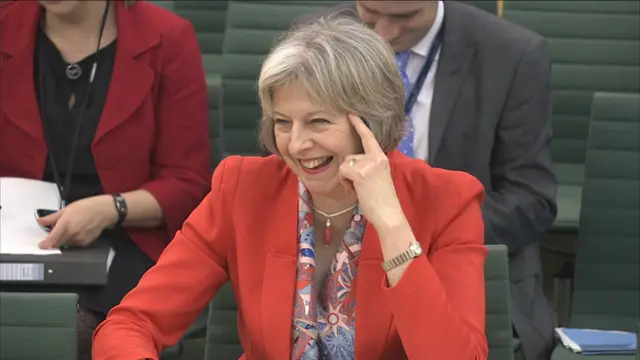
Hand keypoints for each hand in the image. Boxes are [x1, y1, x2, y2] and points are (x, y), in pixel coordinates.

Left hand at [38, 195, 117, 248]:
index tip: (41, 245)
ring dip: (64, 239)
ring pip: (66, 244)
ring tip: (70, 228)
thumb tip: (40, 221)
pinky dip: (73, 239)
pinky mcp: (85, 243)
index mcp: (65, 224)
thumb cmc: (88, 207)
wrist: (105, 211)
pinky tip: (78, 230)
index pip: (51, 240)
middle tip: (54, 234)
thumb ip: (52, 217)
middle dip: (54, 241)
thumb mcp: (67, 209)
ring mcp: (79, 239)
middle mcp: (71, 234)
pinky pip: (75, 244)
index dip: (45, 245)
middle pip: (57, 244)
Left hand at [339, 114, 406, 232]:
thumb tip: (351, 164)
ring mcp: (369, 165)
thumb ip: (369, 167)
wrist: (389, 214)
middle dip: (349, 171)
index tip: (351, 114)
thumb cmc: (382, 200)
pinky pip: (343, 172)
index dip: (360, 126)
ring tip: (359, 189)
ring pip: (345, 164)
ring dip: (347, 178)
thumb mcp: (379, 178)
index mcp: (382, 158)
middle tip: (360, 186)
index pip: (369, 138)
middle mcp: (376, 158)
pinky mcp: (361, 173)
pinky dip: (345, 182)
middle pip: (350, 156)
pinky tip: (355, 190)